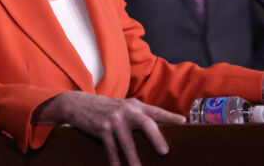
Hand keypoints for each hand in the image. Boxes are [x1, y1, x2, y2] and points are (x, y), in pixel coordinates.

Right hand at [33, 91, 186, 165]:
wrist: (79, 103)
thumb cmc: (107, 108)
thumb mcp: (125, 107)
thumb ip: (140, 115)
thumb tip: (159, 131)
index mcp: (135, 105)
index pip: (157, 112)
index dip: (171, 117)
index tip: (184, 123)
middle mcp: (126, 111)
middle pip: (146, 124)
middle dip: (156, 138)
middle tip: (164, 152)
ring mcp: (114, 120)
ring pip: (128, 144)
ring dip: (135, 160)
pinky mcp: (102, 129)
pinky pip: (111, 150)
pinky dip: (116, 162)